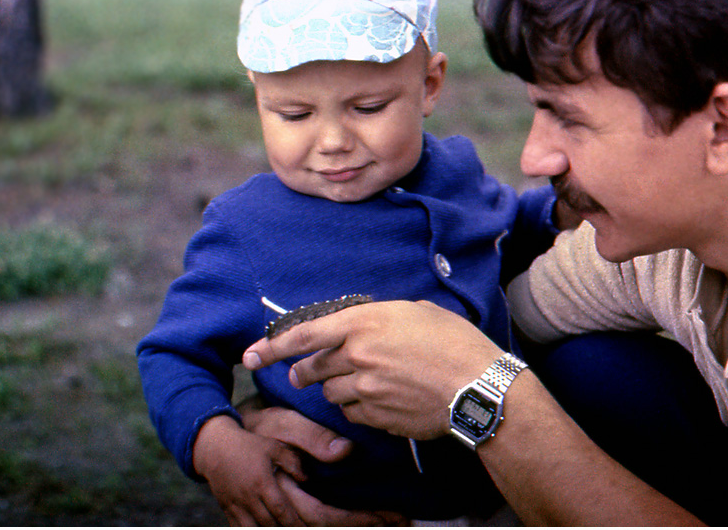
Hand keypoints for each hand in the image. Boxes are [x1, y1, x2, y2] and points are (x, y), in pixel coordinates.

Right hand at [192, 415, 305, 525]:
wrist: (215, 448)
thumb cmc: (247, 445)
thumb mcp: (272, 447)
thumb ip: (291, 462)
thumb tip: (305, 478)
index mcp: (262, 482)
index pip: (281, 510)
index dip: (294, 522)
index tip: (304, 527)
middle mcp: (248, 497)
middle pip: (269, 523)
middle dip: (284, 529)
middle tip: (297, 529)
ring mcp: (236, 505)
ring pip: (253, 529)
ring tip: (278, 528)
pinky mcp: (227, 508)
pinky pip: (238, 528)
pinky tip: (260, 528)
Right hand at [238, 405, 406, 525]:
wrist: (208, 443)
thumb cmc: (249, 429)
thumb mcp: (281, 424)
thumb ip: (311, 439)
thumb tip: (345, 452)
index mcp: (275, 489)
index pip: (324, 514)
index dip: (358, 519)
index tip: (390, 517)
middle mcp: (267, 512)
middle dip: (357, 525)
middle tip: (395, 521)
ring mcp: (256, 521)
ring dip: (338, 529)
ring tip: (375, 522)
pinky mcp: (249, 523)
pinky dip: (308, 529)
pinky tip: (336, 522)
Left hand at [243, 300, 501, 439]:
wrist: (478, 386)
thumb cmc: (455, 342)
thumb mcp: (418, 312)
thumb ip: (383, 317)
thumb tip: (369, 325)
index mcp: (364, 322)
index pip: (304, 333)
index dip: (272, 345)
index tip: (250, 354)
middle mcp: (357, 354)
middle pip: (311, 368)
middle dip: (304, 372)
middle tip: (303, 373)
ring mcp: (365, 388)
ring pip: (330, 394)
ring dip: (336, 390)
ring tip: (360, 384)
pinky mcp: (376, 415)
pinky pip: (352, 414)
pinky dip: (358, 409)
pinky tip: (380, 401)